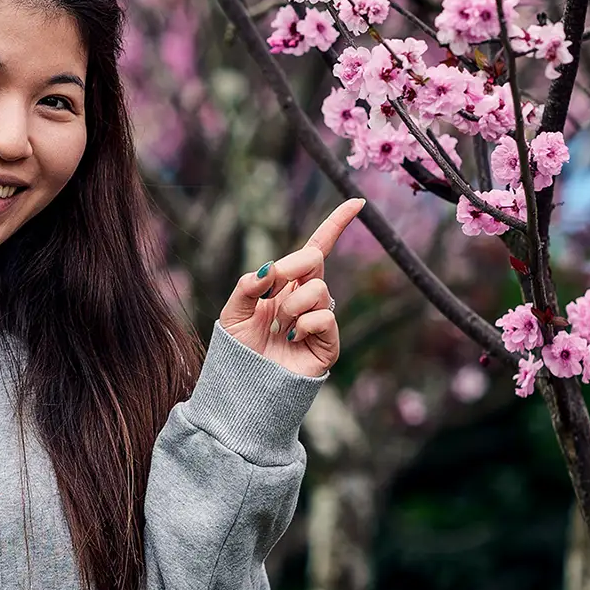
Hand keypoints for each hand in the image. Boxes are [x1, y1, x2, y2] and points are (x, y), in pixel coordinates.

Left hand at [219, 199, 364, 378]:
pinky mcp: (328, 342)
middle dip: (293, 264)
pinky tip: (291, 338)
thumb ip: (248, 285)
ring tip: (278, 328)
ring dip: (291, 305)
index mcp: (286, 284)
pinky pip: (324, 316)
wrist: (244, 386)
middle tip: (273, 283)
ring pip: (318, 289)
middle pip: (314, 259)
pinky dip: (304, 324)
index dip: (335, 225)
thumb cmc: (238, 349)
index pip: (315, 248)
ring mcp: (319, 318)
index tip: (356, 202)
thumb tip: (270, 270)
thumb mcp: (232, 311)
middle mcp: (306, 296)